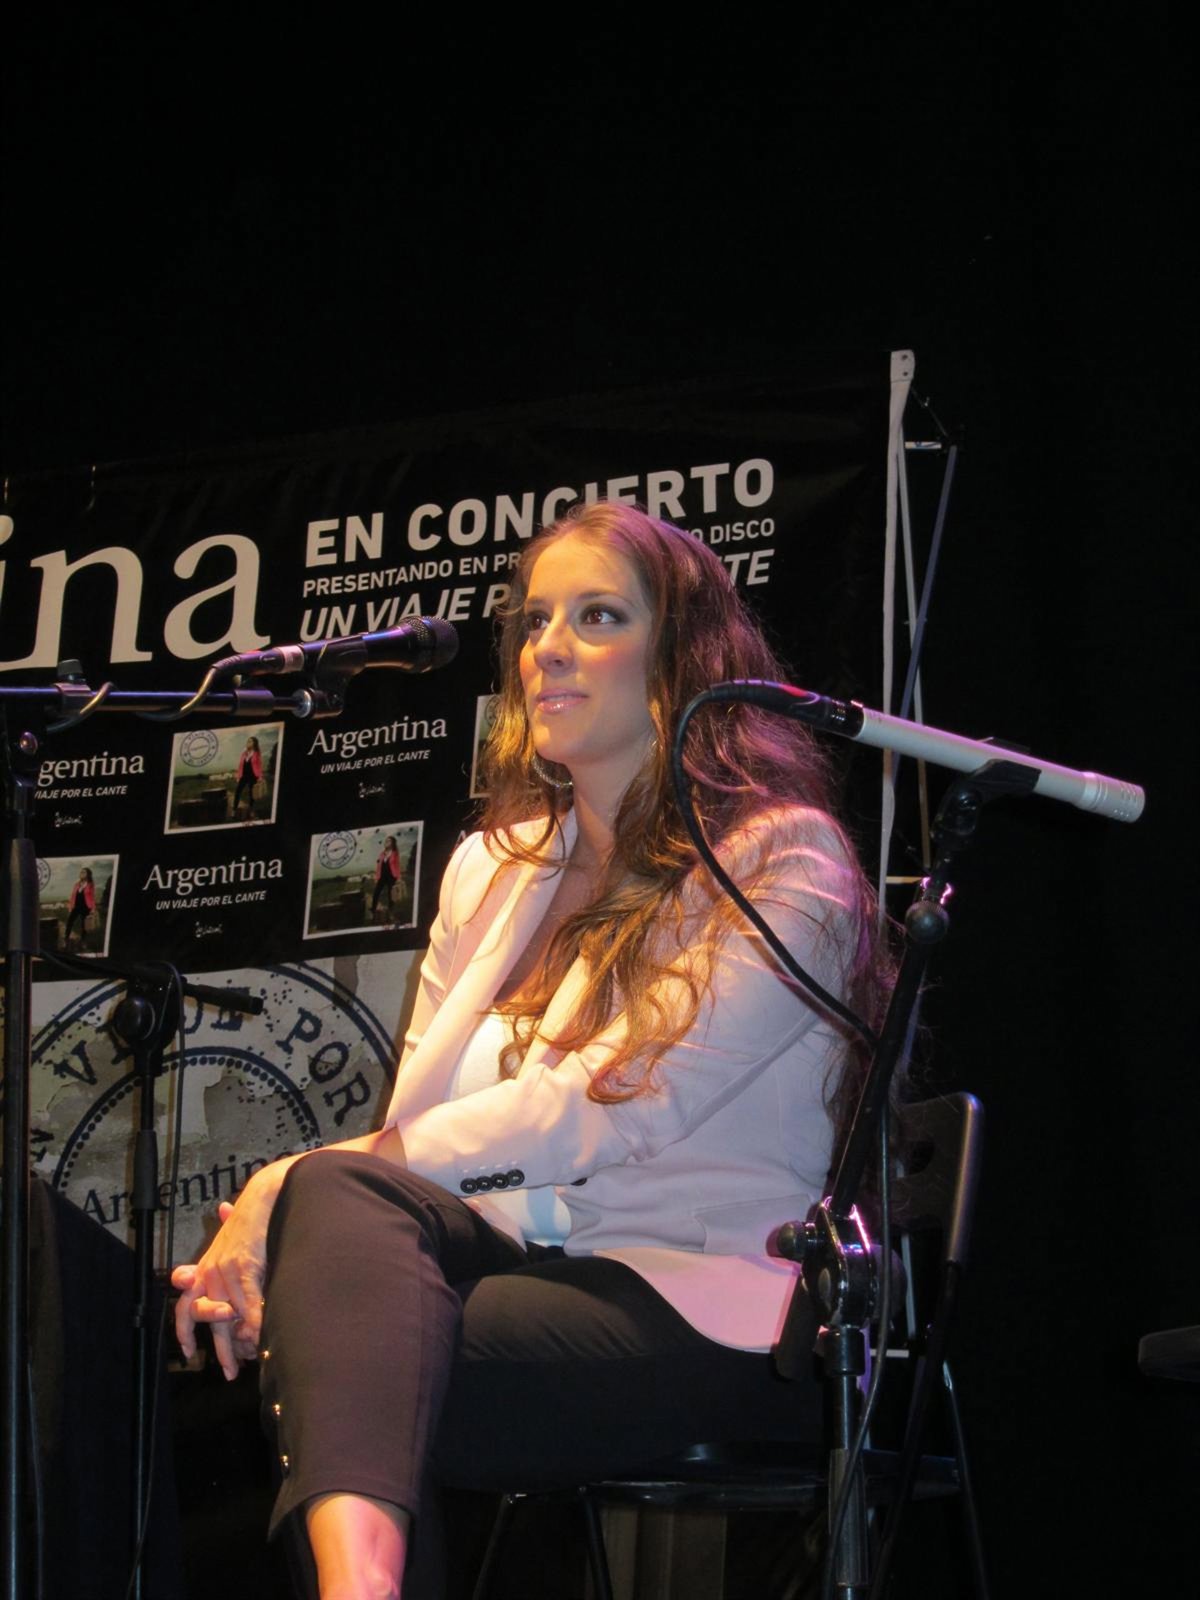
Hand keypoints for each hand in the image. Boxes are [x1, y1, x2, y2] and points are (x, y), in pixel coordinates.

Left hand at [172, 1158, 294, 1379]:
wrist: (264, 1197)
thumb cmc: (253, 1212)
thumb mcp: (233, 1224)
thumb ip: (226, 1225)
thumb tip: (221, 1209)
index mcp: (205, 1266)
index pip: (185, 1304)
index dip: (185, 1330)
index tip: (189, 1352)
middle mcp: (208, 1272)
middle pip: (206, 1320)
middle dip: (220, 1349)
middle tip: (231, 1370)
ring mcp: (223, 1272)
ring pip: (227, 1318)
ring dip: (241, 1341)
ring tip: (252, 1356)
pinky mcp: (242, 1270)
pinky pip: (246, 1305)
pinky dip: (254, 1325)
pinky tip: (261, 1338)